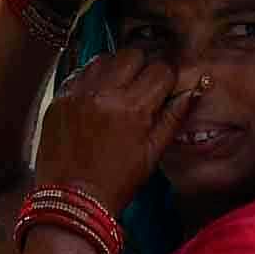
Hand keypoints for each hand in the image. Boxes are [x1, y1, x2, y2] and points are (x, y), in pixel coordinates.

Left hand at [26, 15, 182, 216]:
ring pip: (105, 57)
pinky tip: (97, 96)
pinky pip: (81, 71)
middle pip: (132, 54)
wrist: (72, 199)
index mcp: (133, 108)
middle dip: (142, 66)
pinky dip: (92, 77)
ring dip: (116, 68)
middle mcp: (105, 93)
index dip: (167, 77)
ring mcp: (79, 92)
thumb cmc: (117, 181)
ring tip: (118, 90)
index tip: (164, 88)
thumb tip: (193, 91)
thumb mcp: (153, 153)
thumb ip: (173, 117)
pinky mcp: (60, 97)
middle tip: (141, 86)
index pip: (161, 69)